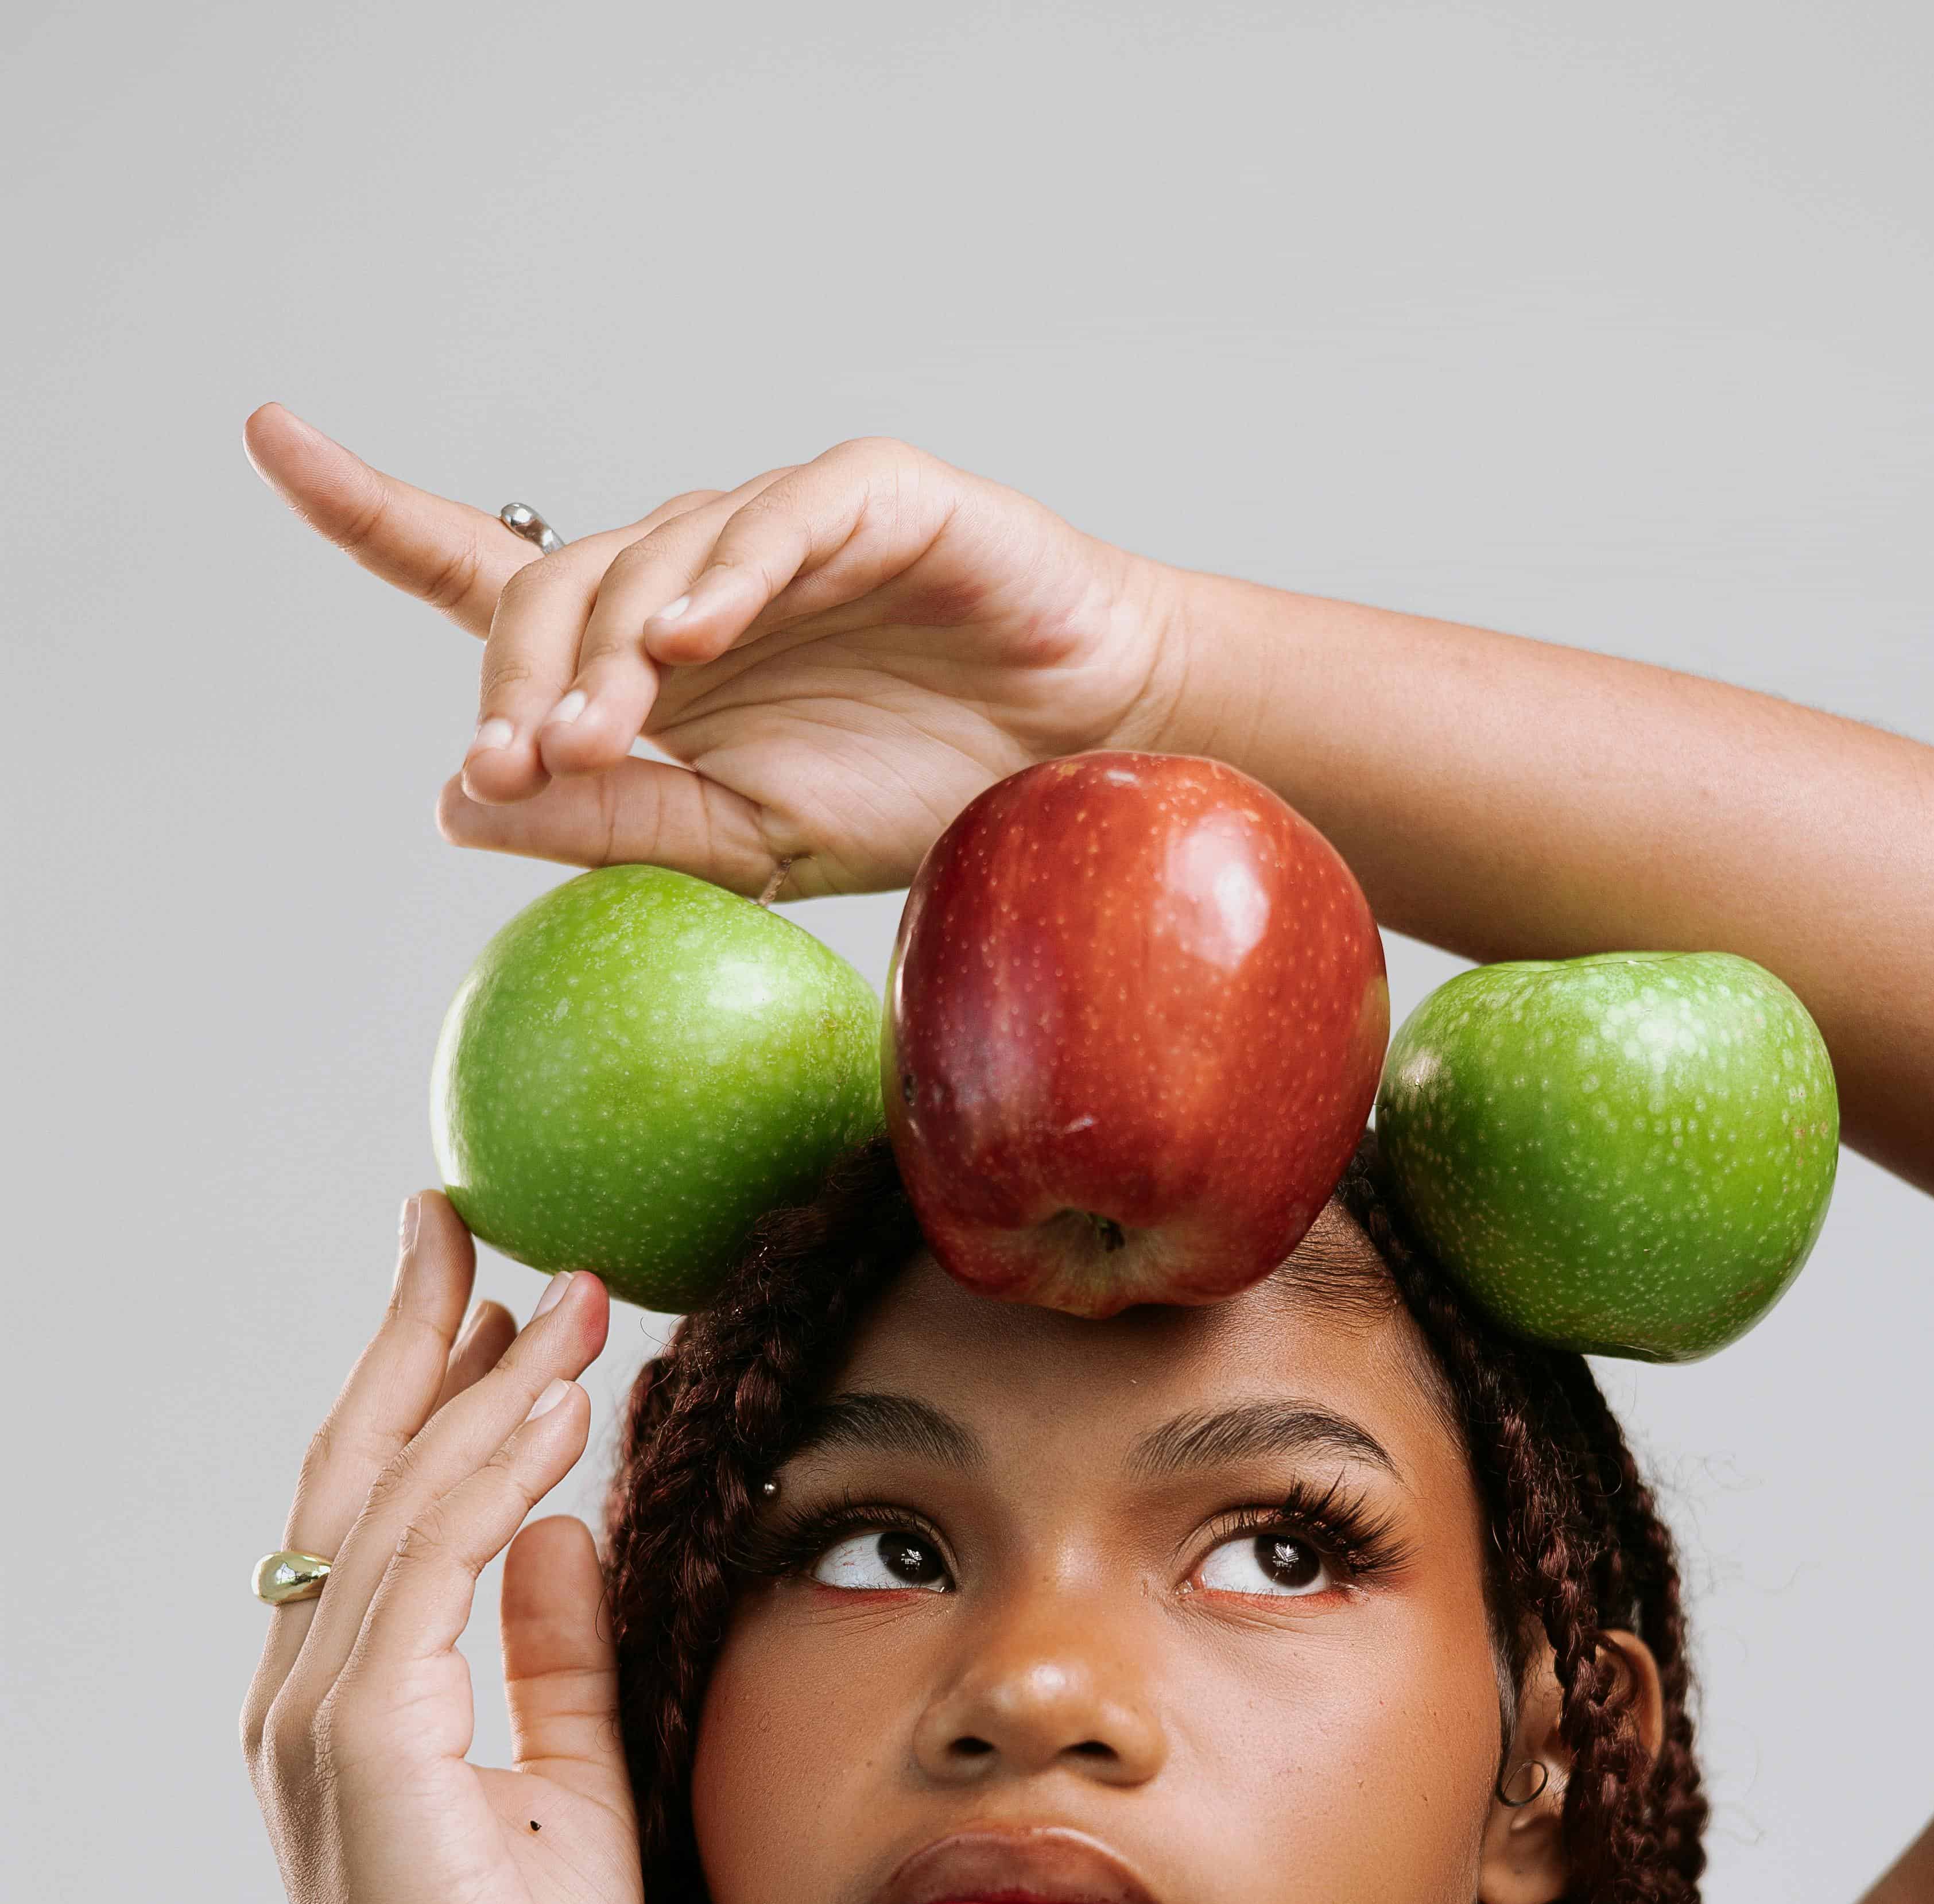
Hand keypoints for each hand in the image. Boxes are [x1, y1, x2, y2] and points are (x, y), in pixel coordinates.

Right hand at [241, 1194, 642, 1903]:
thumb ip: (551, 1648)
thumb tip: (567, 1526)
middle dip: (416, 1338)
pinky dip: (490, 1471)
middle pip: (356, 1468)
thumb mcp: (563, 1773)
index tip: (490, 1301)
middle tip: (471, 1224)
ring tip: (563, 1293)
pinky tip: (553, 1402)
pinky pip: (428, 1561)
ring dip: (482, 1383)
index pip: (378, 1508)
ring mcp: (321, 1706)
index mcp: (348, 1700)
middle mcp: (309, 1686)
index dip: (427, 1393)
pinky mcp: (362, 1728)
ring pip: (396, 1495)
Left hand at [245, 406, 1185, 899]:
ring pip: (649, 565)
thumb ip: (612, 822)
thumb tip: (462, 802)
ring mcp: (774, 530)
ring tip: (597, 736)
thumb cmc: (916, 791)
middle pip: (552, 595)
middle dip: (518, 682)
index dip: (369, 509)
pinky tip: (692, 638)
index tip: (270, 441)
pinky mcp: (865, 499)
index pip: (481, 574)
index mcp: (646, 659)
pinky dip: (725, 576)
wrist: (1077, 763)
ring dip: (607, 655)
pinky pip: (773, 522)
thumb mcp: (745, 846)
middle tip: (519, 768)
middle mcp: (691, 579)